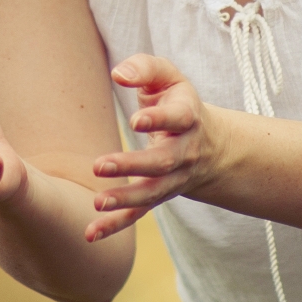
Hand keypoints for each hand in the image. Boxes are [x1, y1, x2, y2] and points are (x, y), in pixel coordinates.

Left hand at [89, 55, 220, 238]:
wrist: (211, 145)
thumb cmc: (177, 102)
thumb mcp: (168, 77)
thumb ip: (145, 68)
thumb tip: (118, 74)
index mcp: (188, 117)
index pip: (177, 119)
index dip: (158, 119)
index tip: (135, 120)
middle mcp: (184, 152)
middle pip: (161, 162)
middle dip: (131, 165)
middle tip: (99, 165)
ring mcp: (173, 178)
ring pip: (151, 192)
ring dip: (124, 199)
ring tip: (97, 201)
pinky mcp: (158, 195)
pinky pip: (139, 214)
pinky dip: (116, 225)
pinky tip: (90, 233)